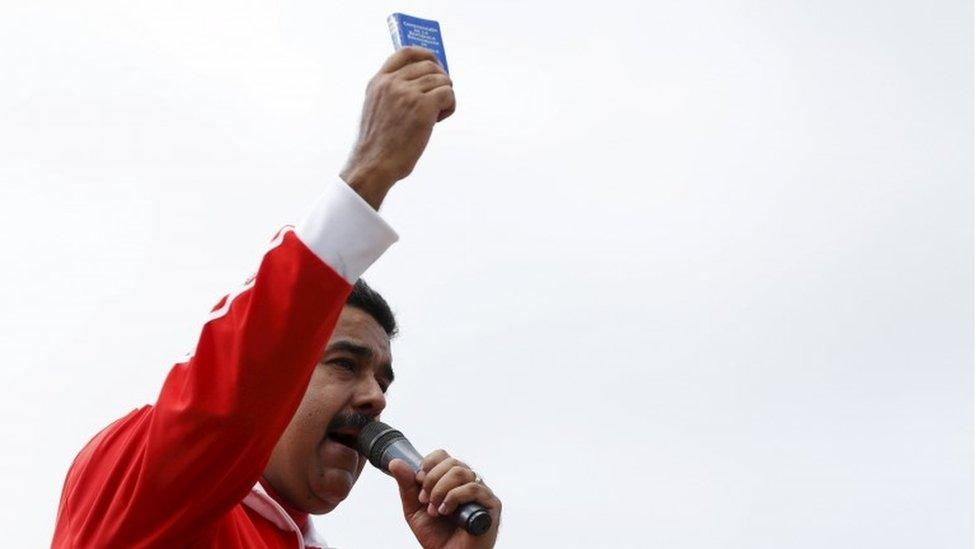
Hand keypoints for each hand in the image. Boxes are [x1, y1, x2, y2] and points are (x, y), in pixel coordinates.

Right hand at [341, 47, 455, 208]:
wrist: (373, 165)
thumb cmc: (378, 144)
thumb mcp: (376, 108)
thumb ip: (392, 92)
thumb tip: (422, 83)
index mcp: (379, 81)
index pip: (406, 52)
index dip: (426, 54)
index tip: (435, 63)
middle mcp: (392, 83)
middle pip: (430, 66)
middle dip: (440, 81)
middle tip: (439, 100)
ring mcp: (407, 93)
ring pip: (442, 80)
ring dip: (445, 96)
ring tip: (435, 116)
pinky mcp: (423, 107)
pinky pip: (448, 94)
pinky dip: (449, 106)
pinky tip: (438, 120)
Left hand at [389, 450, 500, 548]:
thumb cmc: (437, 536)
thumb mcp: (415, 509)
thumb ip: (407, 486)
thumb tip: (395, 463)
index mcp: (453, 480)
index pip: (443, 456)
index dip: (429, 464)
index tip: (419, 482)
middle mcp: (469, 483)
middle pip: (452, 462)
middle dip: (432, 480)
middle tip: (425, 500)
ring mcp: (482, 493)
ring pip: (461, 472)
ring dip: (441, 490)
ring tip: (435, 510)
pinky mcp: (491, 505)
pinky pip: (473, 489)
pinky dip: (454, 497)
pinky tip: (446, 511)